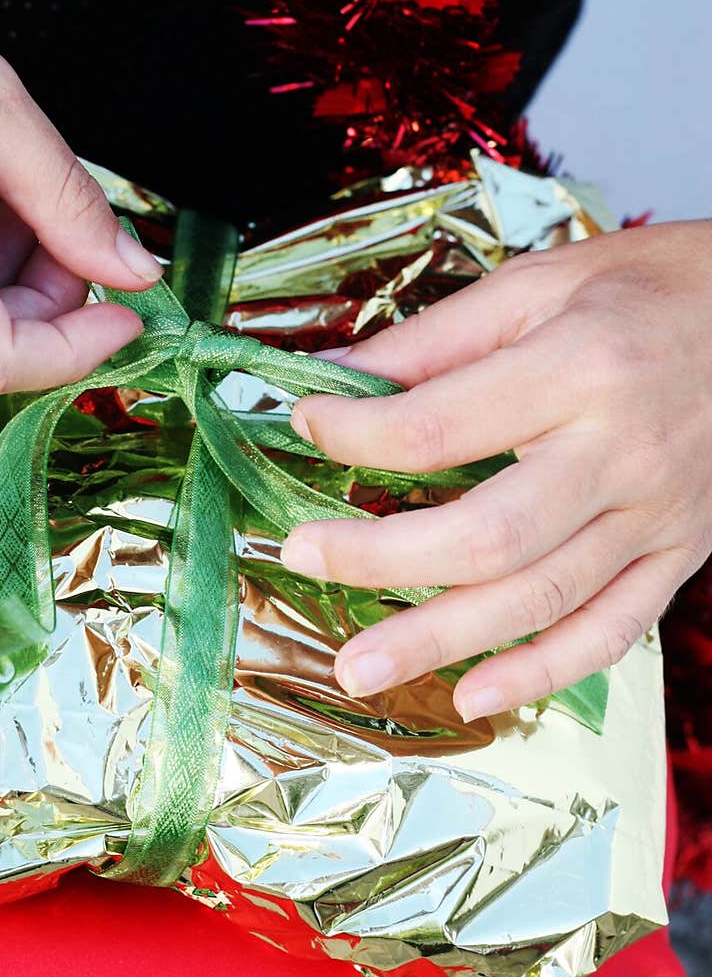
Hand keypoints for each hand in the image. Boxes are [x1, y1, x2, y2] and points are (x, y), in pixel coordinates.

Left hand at [281, 220, 711, 720]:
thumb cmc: (656, 290)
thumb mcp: (541, 282)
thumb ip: (434, 340)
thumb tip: (334, 379)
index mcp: (580, 369)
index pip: (439, 426)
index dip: (355, 433)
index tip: (307, 424)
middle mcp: (620, 453)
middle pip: (485, 536)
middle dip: (379, 560)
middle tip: (302, 558)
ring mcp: (656, 517)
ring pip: (539, 600)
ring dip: (438, 640)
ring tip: (356, 665)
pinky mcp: (678, 554)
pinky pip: (609, 631)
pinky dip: (541, 673)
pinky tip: (472, 694)